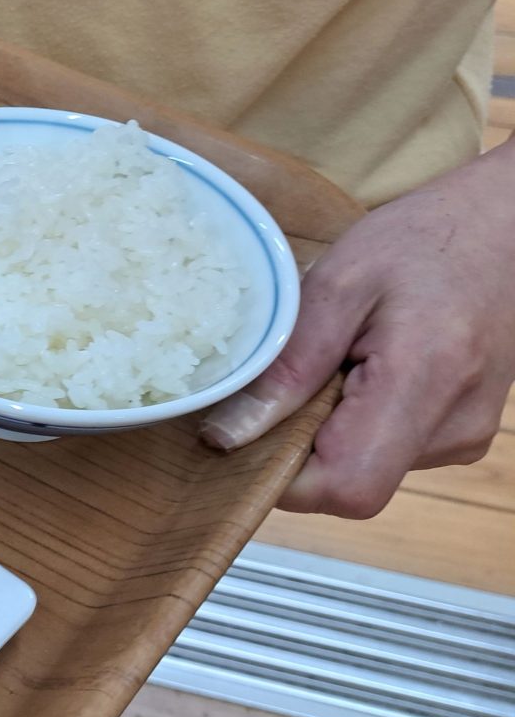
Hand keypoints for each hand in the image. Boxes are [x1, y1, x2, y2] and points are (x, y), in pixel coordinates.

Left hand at [199, 141, 514, 517]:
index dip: (285, 476)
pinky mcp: (463, 436)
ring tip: (341, 361)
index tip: (252, 431)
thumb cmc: (420, 242)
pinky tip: (365, 370)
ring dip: (329, 429)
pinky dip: (357, 422)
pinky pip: (386, 451)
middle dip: (300, 445)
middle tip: (300, 376)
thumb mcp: (336, 284)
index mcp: (426, 380)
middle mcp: (457, 426)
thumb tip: (229, 435)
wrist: (501, 230)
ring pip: (365, 469)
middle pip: (350, 485)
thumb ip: (286, 368)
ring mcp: (466, 437)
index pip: (348, 486)